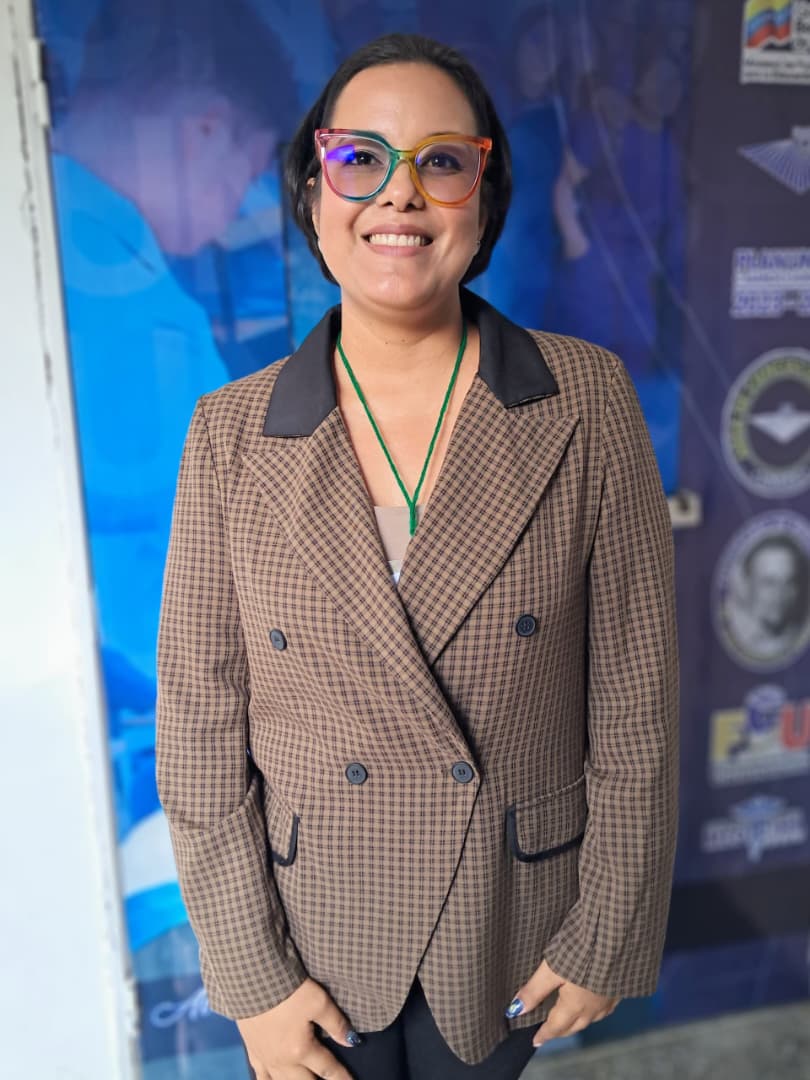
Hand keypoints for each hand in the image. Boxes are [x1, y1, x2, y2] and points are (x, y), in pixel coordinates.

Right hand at [238, 977, 359, 1078]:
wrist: (251, 980)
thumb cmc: (288, 990)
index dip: (342, 1077)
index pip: (327, 1069)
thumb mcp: (318, 1001)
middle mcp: (283, 1061)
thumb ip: (336, 1023)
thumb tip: (352, 1041)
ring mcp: (265, 1058)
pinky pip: (260, 1076)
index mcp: (301, 1050)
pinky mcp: (252, 1051)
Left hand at [506, 960, 619, 1047]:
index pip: (556, 1027)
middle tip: (549, 1032)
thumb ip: (534, 990)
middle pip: (574, 1026)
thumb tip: (515, 1010)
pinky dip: (593, 1012)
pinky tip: (592, 1003)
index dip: (545, 1034)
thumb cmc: (580, 952)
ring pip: (590, 1019)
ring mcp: (608, 1000)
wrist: (615, 938)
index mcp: (575, 1006)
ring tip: (568, 1019)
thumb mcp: (551, 969)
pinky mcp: (619, 989)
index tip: (536, 1041)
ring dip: (577, 1022)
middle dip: (560, 1031)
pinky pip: (604, 1009)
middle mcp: (593, 1009)